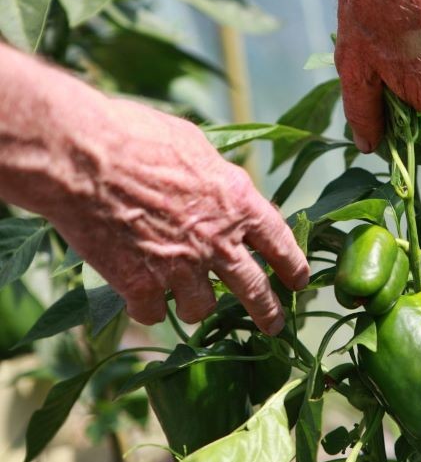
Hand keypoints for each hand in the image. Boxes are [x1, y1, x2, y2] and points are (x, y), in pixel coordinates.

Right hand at [50, 99, 309, 333]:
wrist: (79, 156)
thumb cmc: (134, 136)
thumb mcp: (194, 146)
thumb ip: (217, 178)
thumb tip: (226, 187)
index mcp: (238, 204)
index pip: (281, 243)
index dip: (294, 266)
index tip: (300, 281)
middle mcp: (218, 242)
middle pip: (255, 291)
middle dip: (268, 313)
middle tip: (274, 326)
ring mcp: (181, 268)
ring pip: (201, 309)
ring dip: (195, 306)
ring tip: (185, 300)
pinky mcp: (141, 286)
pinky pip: (153, 314)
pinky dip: (148, 309)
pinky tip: (141, 299)